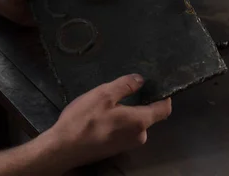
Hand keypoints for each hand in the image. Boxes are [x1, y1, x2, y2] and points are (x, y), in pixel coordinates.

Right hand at [44, 74, 171, 170]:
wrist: (64, 147)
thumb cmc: (84, 119)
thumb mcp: (103, 94)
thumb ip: (125, 86)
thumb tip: (141, 80)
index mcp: (140, 122)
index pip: (164, 109)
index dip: (164, 96)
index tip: (156, 84)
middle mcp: (139, 136)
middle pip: (147, 115)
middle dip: (137, 103)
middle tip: (119, 92)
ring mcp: (128, 145)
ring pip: (133, 123)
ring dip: (125, 112)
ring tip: (105, 104)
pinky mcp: (116, 149)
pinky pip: (124, 131)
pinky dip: (117, 122)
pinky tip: (100, 117)